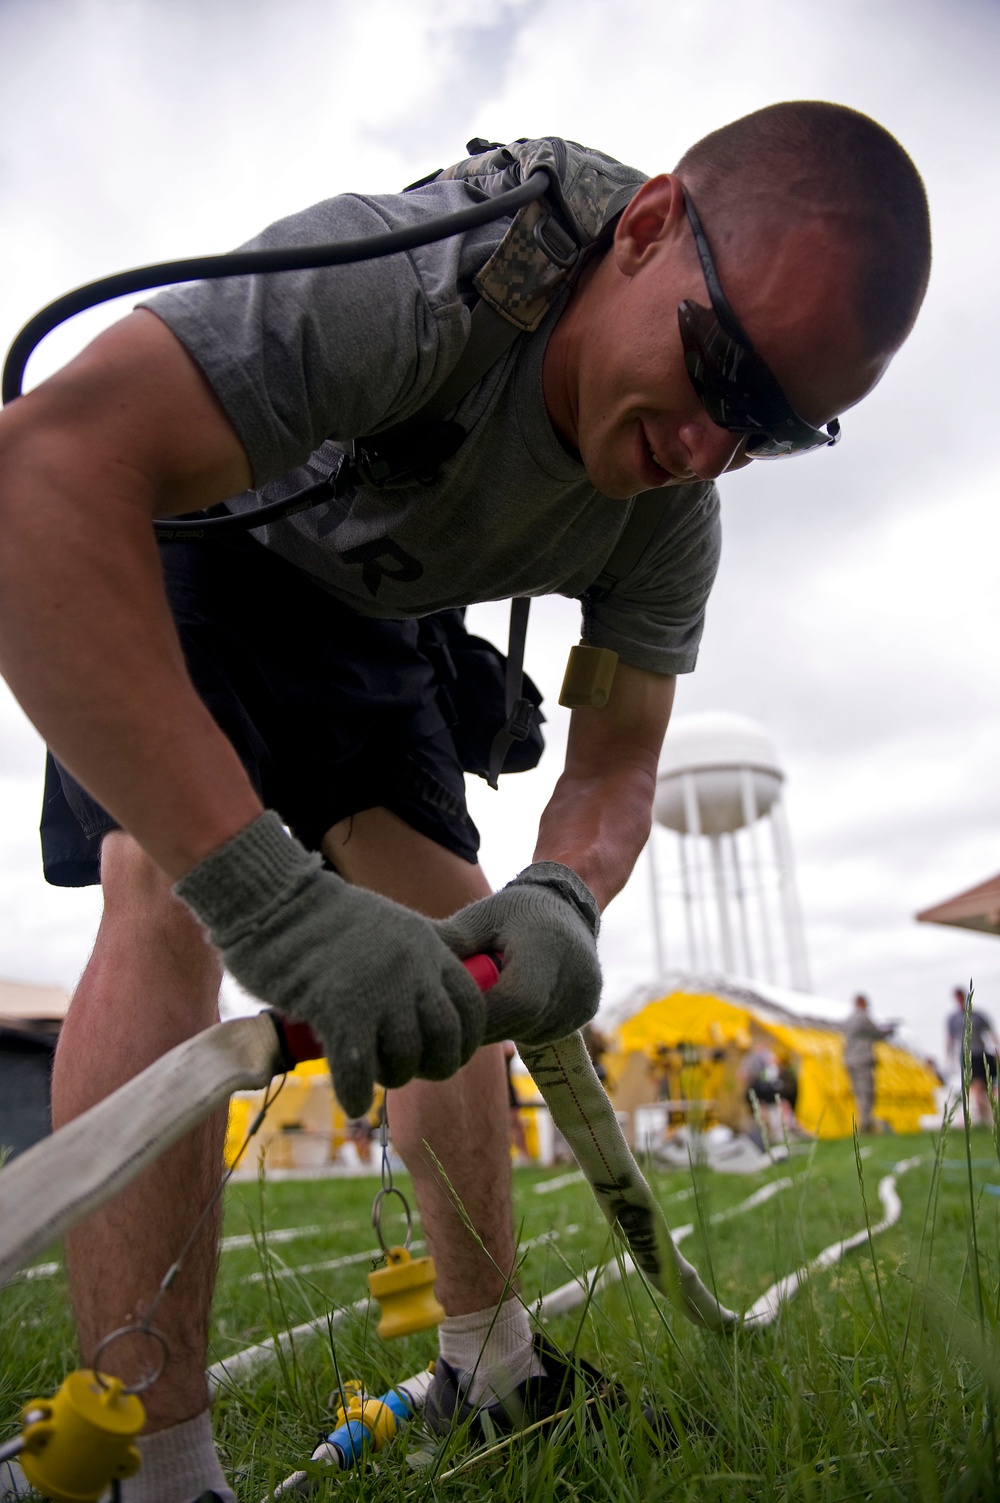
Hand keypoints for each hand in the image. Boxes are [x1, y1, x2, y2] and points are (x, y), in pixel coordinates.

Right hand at [174, 812, 485, 1116]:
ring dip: (390, 1078)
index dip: (465, 1039)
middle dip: (433, 1066)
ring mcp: (378, 991)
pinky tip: (350, 1100)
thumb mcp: (388, 924)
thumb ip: (415, 957)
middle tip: (410, 1071)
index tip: (447, 1054)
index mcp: (428, 946)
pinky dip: (355, 1093)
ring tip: (372, 1076)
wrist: (275, 900)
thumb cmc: (321, 916)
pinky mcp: (339, 1010)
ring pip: (404, 1061)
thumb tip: (428, 995)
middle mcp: (413, 969)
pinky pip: (359, 1071)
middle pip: (446, 1039)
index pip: (471, 1005)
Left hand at [438, 861, 600, 1045]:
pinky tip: (510, 1005)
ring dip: (502, 1027)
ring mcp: (584, 999)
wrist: (568, 904)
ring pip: (531, 1032)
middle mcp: (575, 979)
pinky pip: (544, 1032)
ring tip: (484, 1003)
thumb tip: (411, 967)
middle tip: (458, 1015)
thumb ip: (453, 942)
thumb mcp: (482, 916)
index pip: (513, 1004)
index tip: (452, 1010)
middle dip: (485, 1023)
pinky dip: (521, 1026)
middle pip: (521, 1023)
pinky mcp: (587, 1011)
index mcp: (548, 952)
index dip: (480, 1014)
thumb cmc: (516, 910)